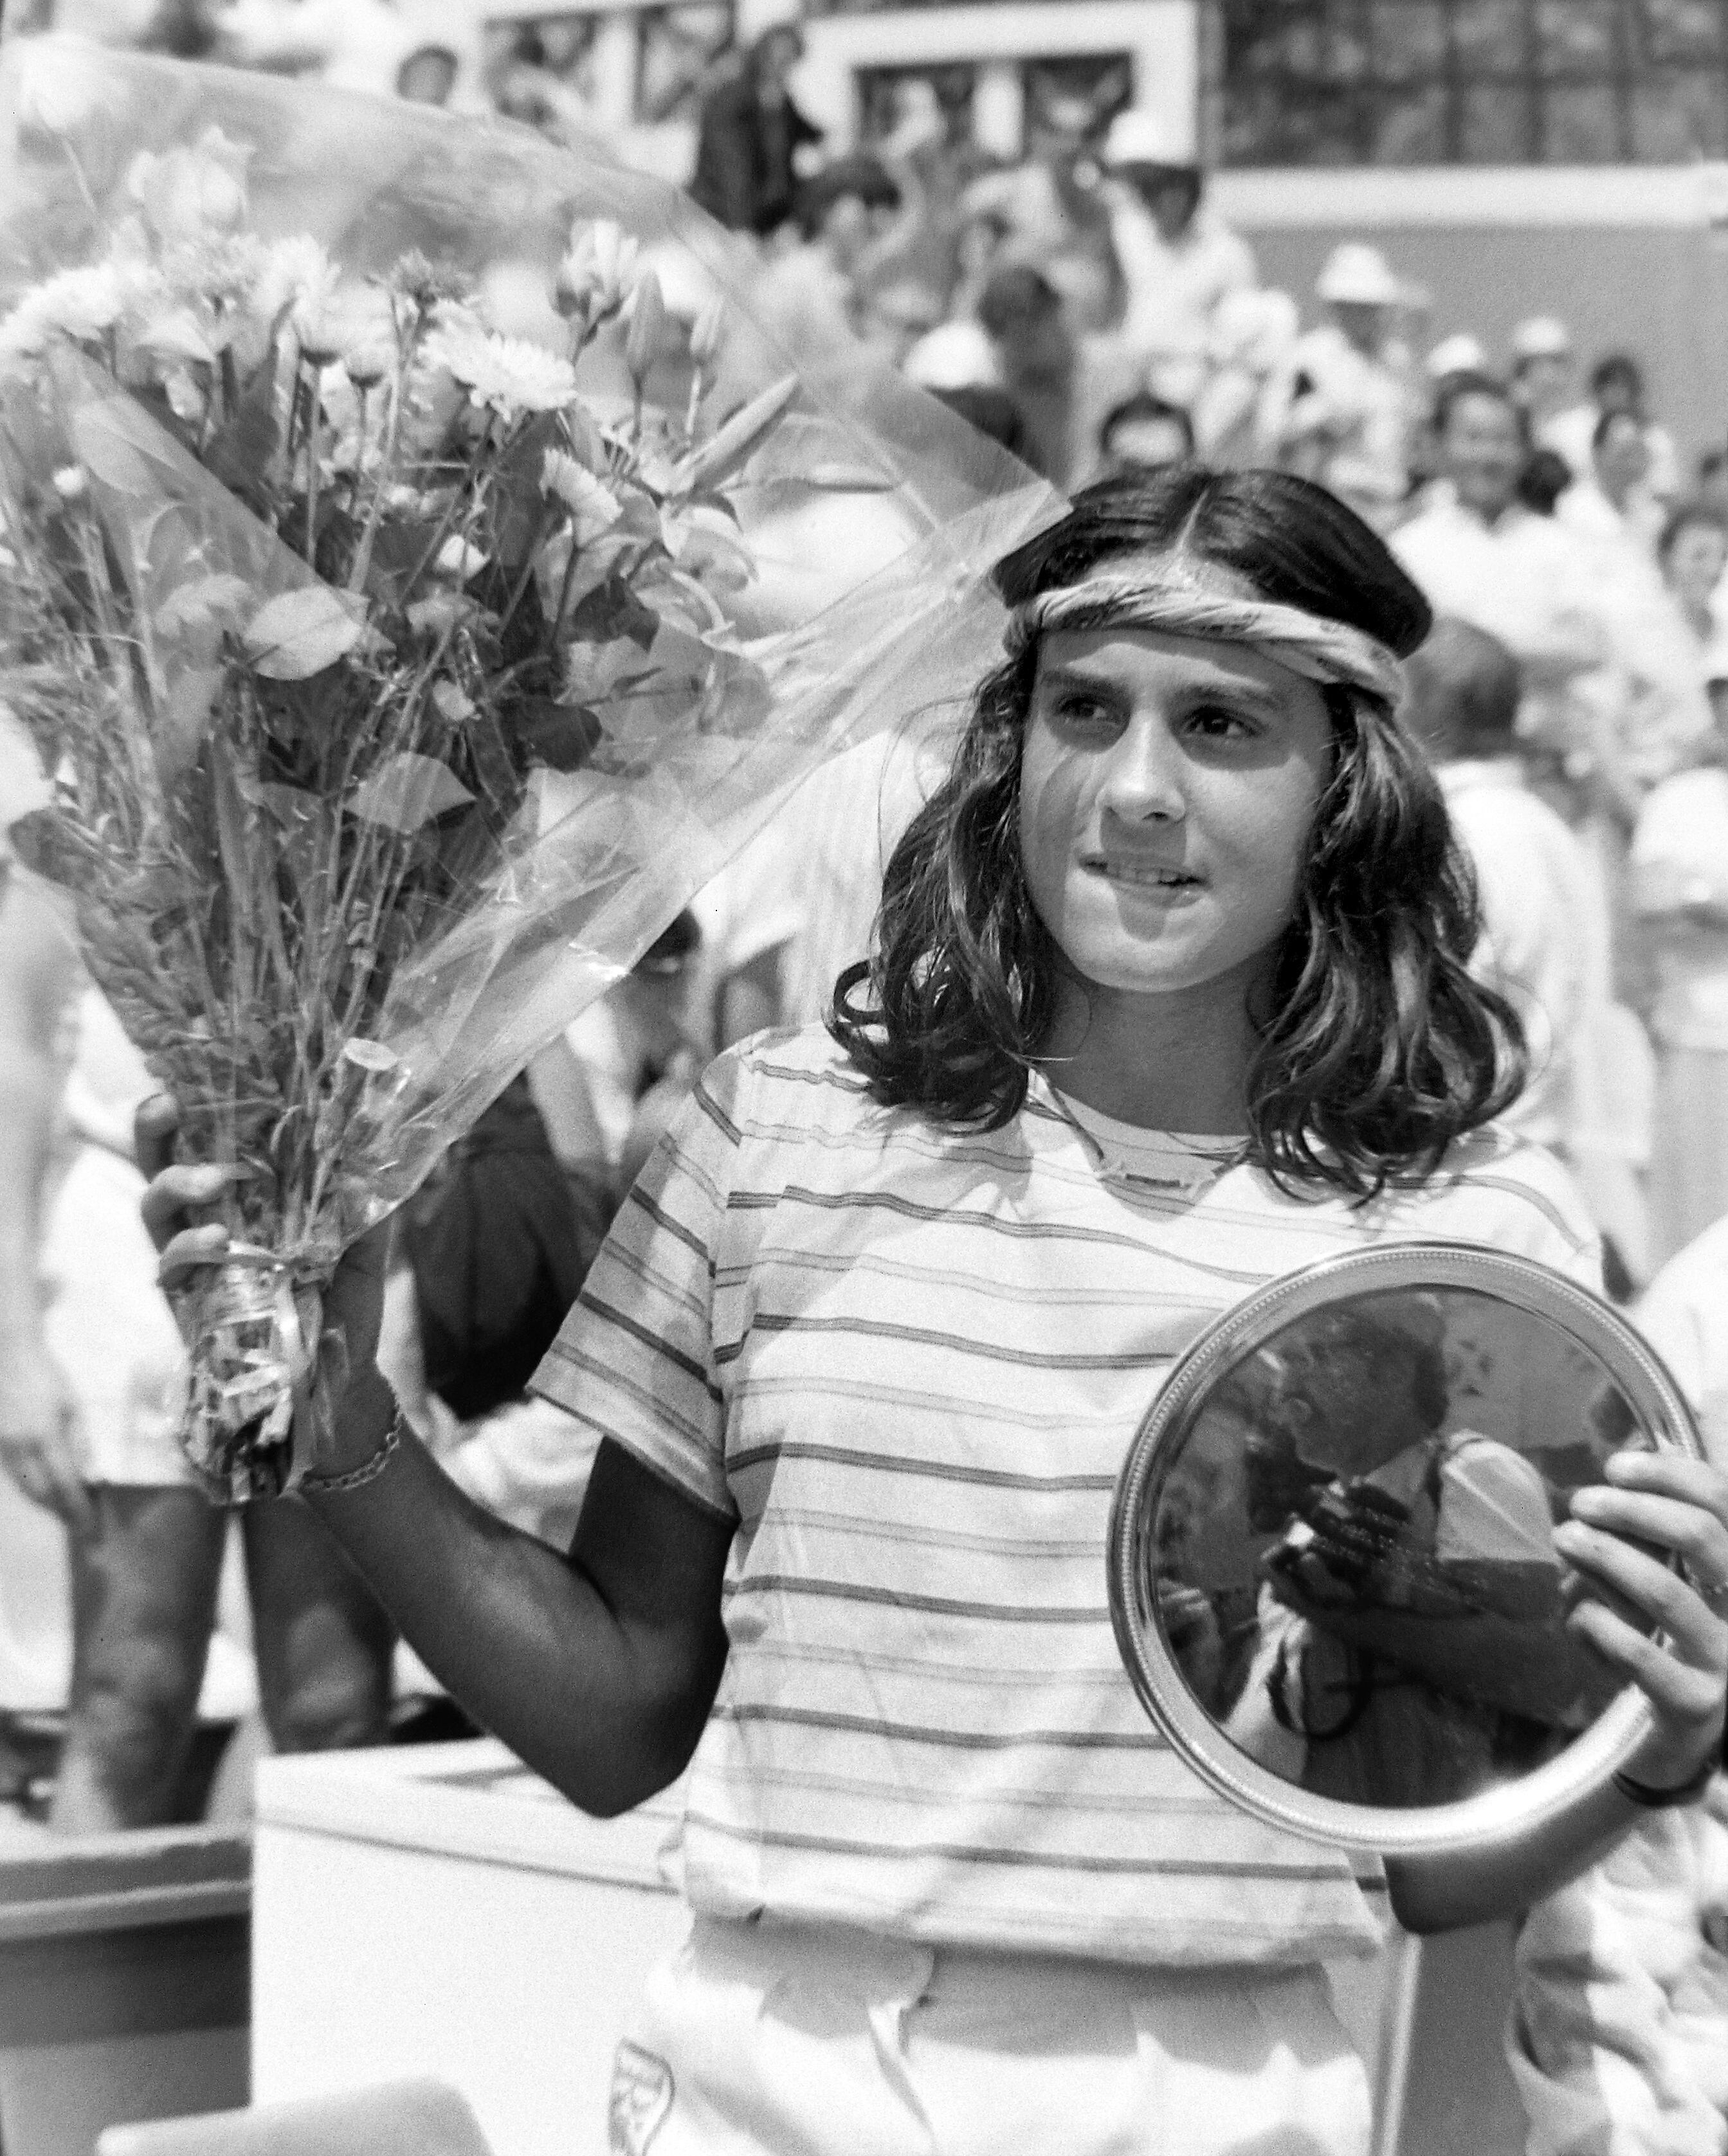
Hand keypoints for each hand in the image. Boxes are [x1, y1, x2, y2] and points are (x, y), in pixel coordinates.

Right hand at [0, 1338, 91, 1531]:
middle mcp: (19, 1447)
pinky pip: (14, 1476)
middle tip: (80, 1524)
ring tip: (65, 1512)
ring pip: (23, 1487)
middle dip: (60, 1511)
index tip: (91, 1522)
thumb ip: (81, 1442)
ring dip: (45, 1504)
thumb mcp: (73, 1404)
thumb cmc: (47, 1375)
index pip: (64, 1483)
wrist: (8, 1355)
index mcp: (43, 1436)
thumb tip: (91, 1475)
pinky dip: (31, 1489)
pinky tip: (45, 1492)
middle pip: (39, 1493)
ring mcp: (4, 1447)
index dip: (77, 1506)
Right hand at [137, 1095, 391, 1472]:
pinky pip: (169, 1268)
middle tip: (165, 1103)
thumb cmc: (344, 1309)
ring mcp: (193, 1266)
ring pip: (154, 1211)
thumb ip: (365, 1205)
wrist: (341, 1384)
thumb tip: (381, 1147)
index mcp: (248, 1203)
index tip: (192, 1076)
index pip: (210, 1146)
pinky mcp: (187, 1305)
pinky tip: (219, 1238)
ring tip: (211, 1180)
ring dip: (176, 1184)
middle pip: (160, 1167)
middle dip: (153, 1132)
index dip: (196, 1112)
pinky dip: (189, 1246)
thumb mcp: (365, 1250)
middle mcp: (210, 1226)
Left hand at [1555, 1450, 1727, 1791]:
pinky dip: (1600, 1624)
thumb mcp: (1666, 1575)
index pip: (1722, 1501)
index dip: (1670, 1473)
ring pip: (1665, 1591)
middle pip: (1700, 1536)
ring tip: (1565, 1537)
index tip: (1616, 1466)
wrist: (1683, 1735)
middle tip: (1581, 1501)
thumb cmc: (1668, 1636)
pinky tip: (1579, 1613)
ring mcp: (1726, 1660)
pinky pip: (1639, 1653)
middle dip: (1632, 1508)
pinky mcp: (1694, 1703)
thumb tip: (1621, 1468)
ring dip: (1606, 1556)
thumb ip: (1651, 1532)